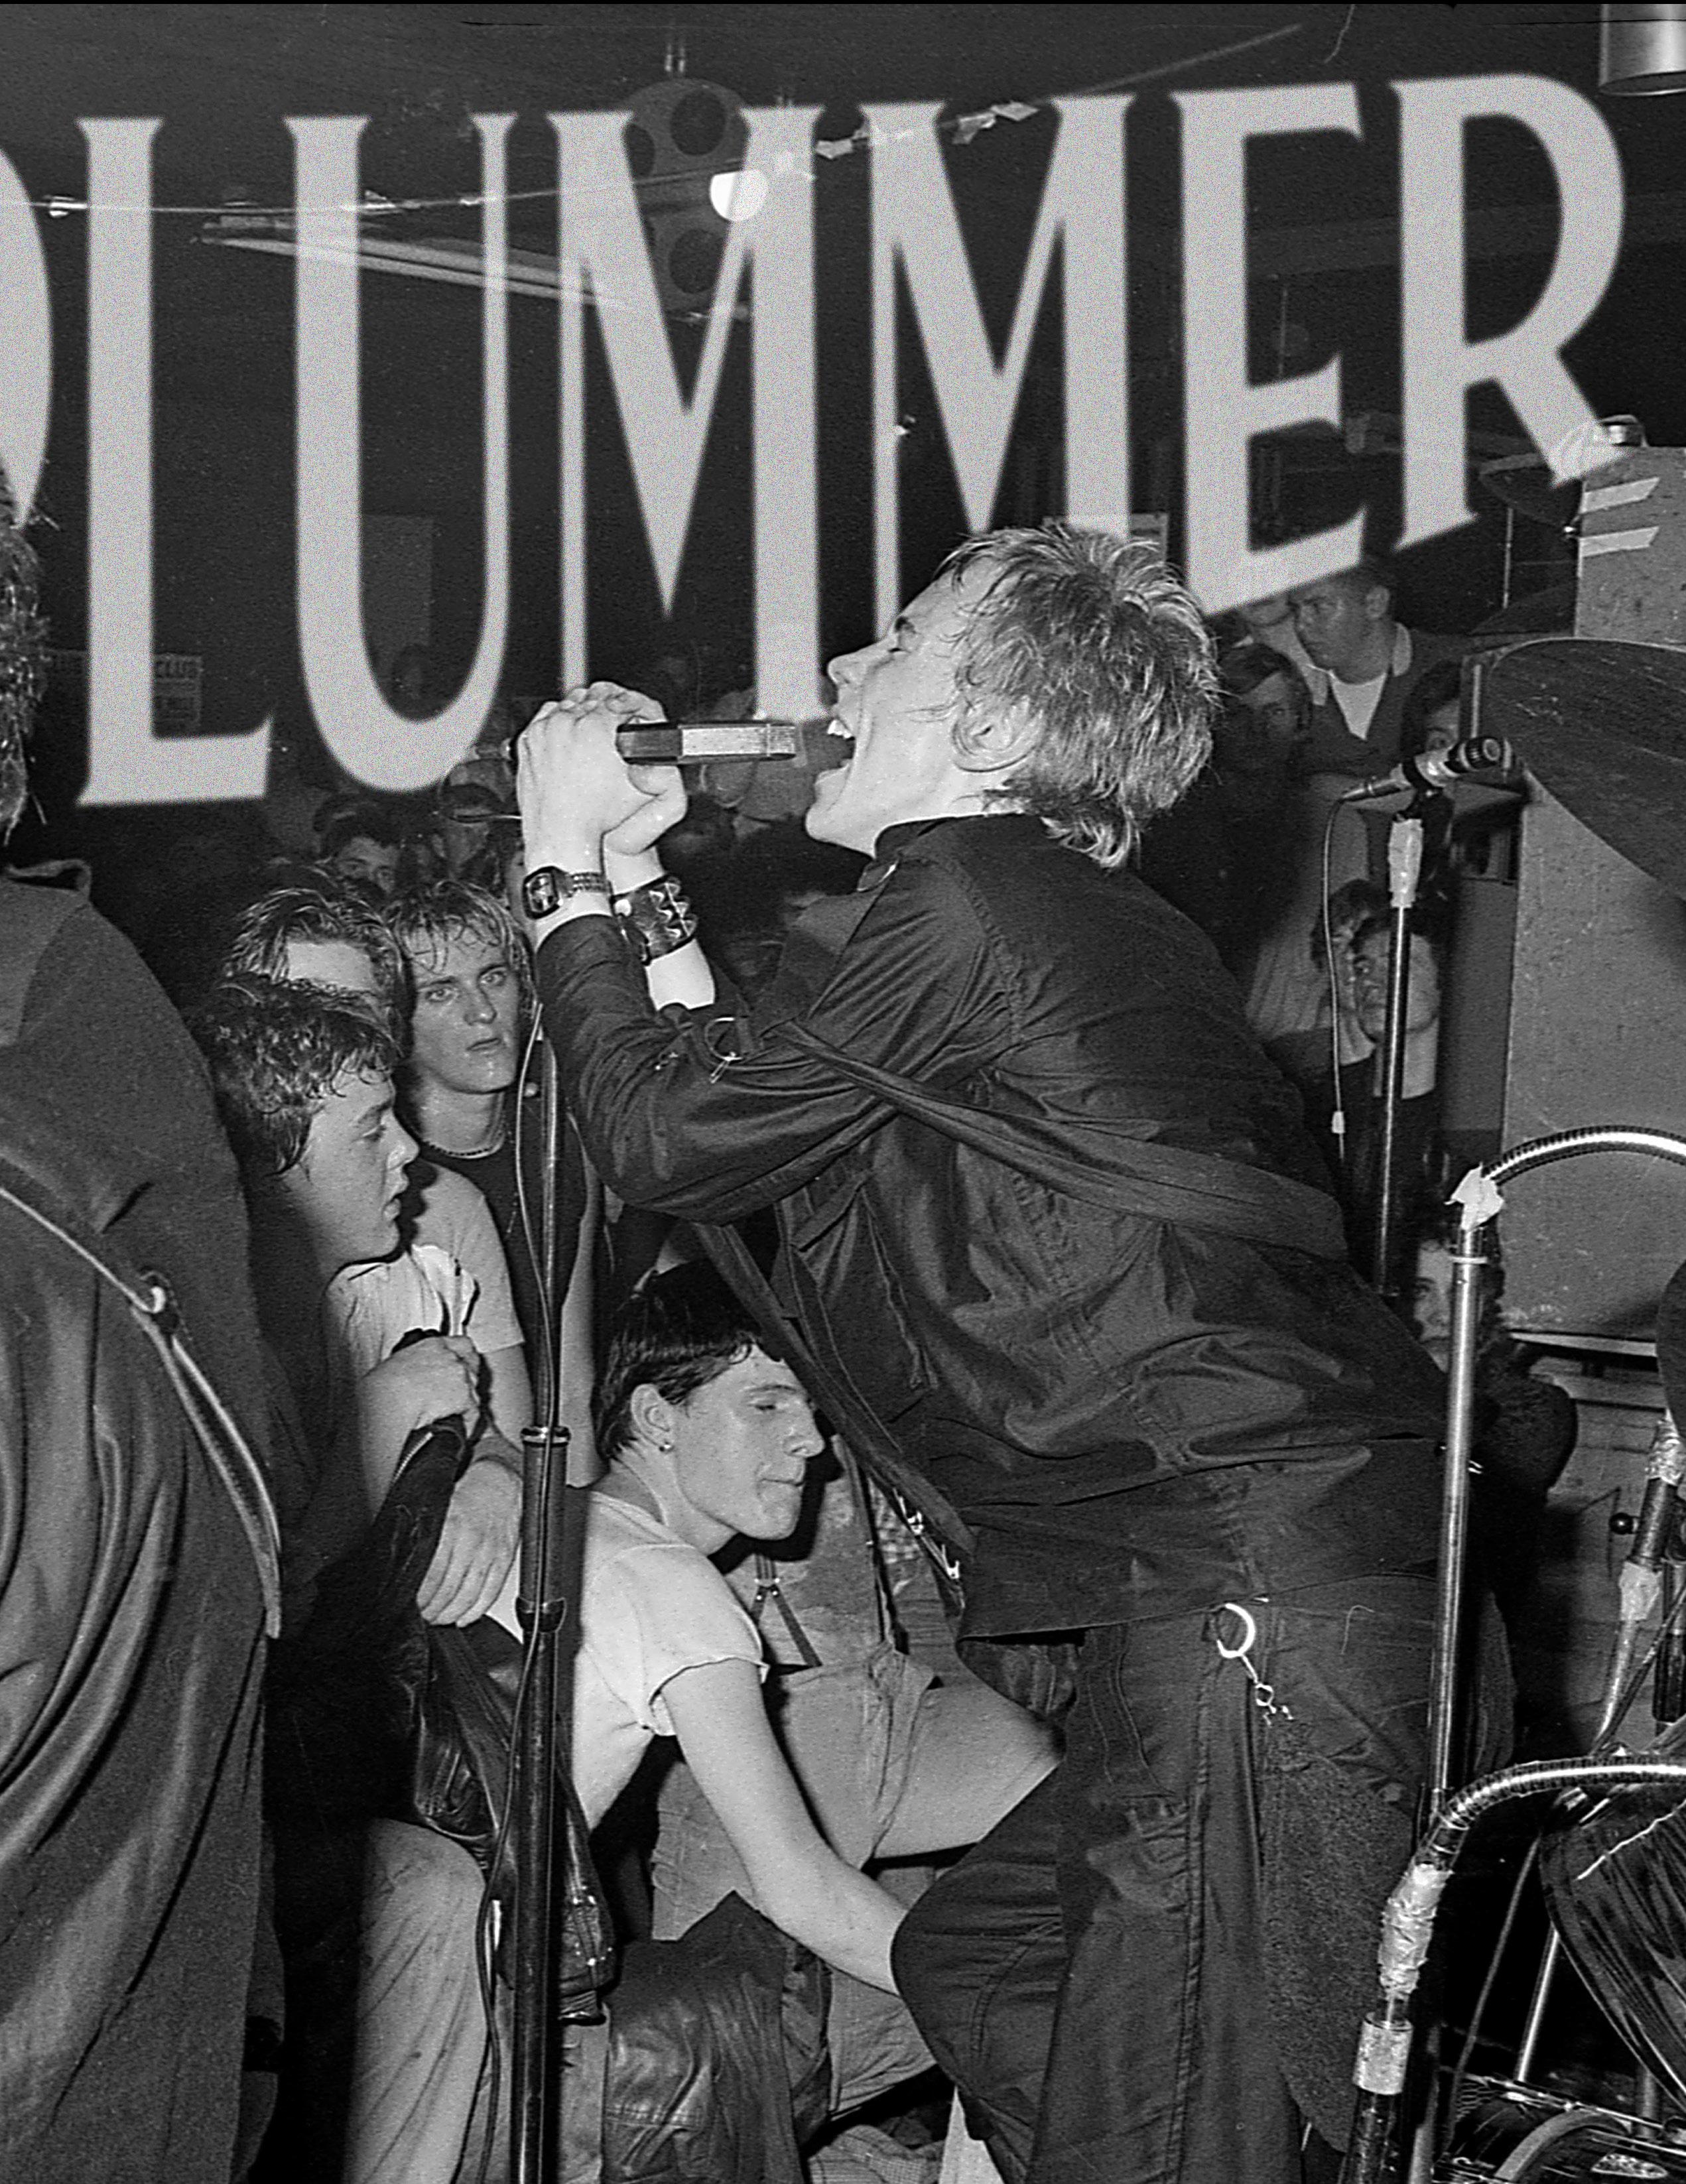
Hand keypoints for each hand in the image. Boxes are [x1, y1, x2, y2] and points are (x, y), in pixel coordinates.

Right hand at [356, 1335, 479, 1498]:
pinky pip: (473, 1413)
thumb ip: (413, 1365)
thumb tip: (409, 1378)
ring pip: (474, 1390)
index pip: (462, 1345)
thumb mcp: (397, 1365)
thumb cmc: (383, 1386)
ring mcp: (460, 1377)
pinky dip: (468, 1422)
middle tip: (460, 1394)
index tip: (464, 1365)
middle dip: (468, 1381)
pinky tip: (462, 1429)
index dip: (465, 1357)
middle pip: (472, 1367)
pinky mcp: (464, 1397)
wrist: (389, 1399)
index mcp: (433, 1346)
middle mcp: (450, 1358)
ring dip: (467, 1403)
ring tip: (457, 1415)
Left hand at [416, 1456, 520, 1624]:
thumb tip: (406, 1563)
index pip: (430, 1575)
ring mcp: (489, 1553)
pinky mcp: (504, 1560)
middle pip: (447, 1590)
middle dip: (431, 1609)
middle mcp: (470, 1542)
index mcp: (450, 1528)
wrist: (502, 1481)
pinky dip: (476, 1611)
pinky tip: (464, 1616)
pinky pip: (490, 1593)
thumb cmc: (467, 1494)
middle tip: (422, 1615)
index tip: (411, 1605)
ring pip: (468, 1597)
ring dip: (450, 1613)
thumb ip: (425, 1536)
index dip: (419, 1597)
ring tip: (439, 1618)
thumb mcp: (438, 1508)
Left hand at [517, 682, 683, 867]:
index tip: (628, 713)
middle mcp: (567, 724)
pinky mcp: (528, 742)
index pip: (617, 701)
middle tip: (611, 723)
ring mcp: (544, 732)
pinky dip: (556, 722)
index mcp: (596, 727)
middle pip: (591, 699)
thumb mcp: (636, 781)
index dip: (627, 707)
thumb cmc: (595, 815)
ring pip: (567, 705)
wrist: (561, 833)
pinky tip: (566, 736)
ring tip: (589, 731)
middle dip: (604, 707)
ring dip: (580, 712)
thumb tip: (647, 733)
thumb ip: (645, 750)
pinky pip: (545, 719)